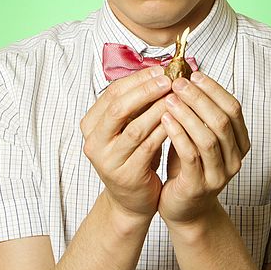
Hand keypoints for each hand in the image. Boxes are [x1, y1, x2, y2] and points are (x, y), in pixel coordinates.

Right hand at [80, 66, 172, 220]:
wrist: (131, 199)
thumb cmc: (133, 156)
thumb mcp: (128, 128)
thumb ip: (137, 105)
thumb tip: (160, 72)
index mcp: (91, 125)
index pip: (112, 93)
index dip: (138, 79)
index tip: (161, 70)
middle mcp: (94, 142)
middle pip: (119, 108)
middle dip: (146, 91)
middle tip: (169, 80)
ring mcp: (108, 160)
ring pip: (135, 128)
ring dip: (158, 109)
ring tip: (177, 97)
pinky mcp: (126, 175)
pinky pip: (148, 148)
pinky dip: (164, 131)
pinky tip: (179, 121)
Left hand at [158, 71, 250, 224]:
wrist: (183, 208)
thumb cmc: (188, 166)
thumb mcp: (198, 136)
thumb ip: (198, 112)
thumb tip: (185, 75)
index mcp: (240, 142)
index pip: (233, 108)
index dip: (214, 89)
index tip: (193, 74)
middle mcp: (235, 158)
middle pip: (221, 120)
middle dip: (198, 98)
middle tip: (177, 82)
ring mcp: (219, 174)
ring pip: (207, 138)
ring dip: (187, 114)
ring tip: (168, 98)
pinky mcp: (199, 186)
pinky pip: (191, 156)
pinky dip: (178, 134)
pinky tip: (164, 120)